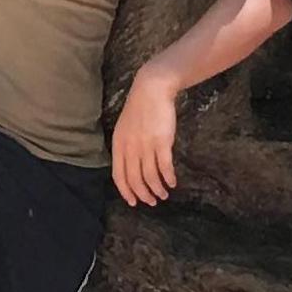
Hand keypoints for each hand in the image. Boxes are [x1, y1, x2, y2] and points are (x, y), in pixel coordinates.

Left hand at [111, 63, 180, 206]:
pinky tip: (173, 182)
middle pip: (135, 179)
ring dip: (157, 189)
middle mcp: (130, 148)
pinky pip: (164, 167)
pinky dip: (168, 178)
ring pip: (150, 176)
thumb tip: (131, 167)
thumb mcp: (125, 129)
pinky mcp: (162, 142)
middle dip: (143, 194)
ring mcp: (146, 145)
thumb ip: (126, 147)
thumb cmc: (139, 109)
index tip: (133, 202)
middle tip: (151, 202)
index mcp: (118, 145)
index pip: (119, 176)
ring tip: (164, 194)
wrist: (151, 89)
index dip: (126, 192)